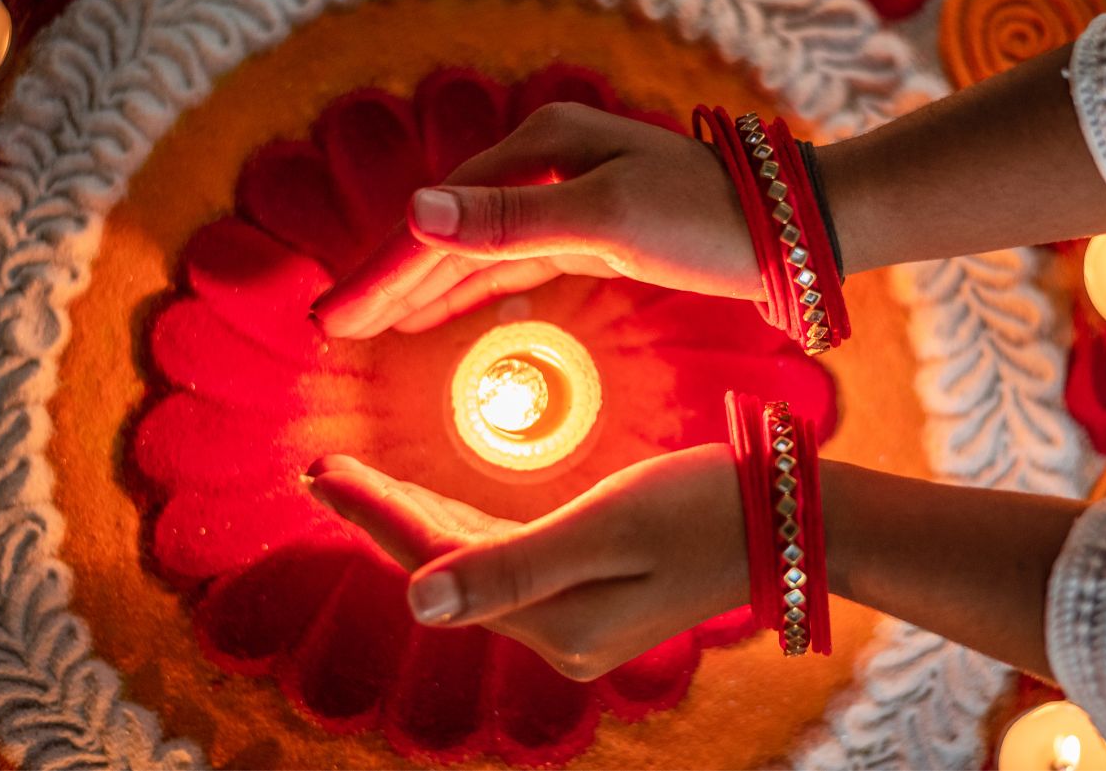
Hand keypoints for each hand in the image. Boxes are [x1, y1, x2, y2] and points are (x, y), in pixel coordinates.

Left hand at [305, 444, 748, 680]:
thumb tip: (416, 601)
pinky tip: (439, 508)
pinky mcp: (591, 600)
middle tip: (324, 470)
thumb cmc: (706, 506)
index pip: (439, 564)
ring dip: (419, 521)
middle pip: (448, 569)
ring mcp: (575, 622)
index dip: (375, 516)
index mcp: (556, 622)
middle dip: (384, 517)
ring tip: (360, 483)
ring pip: (475, 566)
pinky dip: (467, 529)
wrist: (785, 519)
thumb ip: (512, 567)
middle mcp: (558, 635)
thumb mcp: (609, 527)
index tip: (319, 471)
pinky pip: (508, 563)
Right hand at [309, 102, 761, 337]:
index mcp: (538, 154)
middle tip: (331, 327)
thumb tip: (416, 212)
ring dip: (421, 289)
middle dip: (389, 282)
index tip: (333, 318)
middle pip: (446, 234)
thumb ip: (511, 221)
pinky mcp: (587, 234)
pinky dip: (470, 290)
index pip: (441, 223)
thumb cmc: (707, 221)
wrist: (788, 232)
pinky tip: (442, 310)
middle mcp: (543, 169)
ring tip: (370, 325)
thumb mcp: (608, 218)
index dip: (384, 273)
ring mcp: (563, 200)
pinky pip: (510, 266)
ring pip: (474, 253)